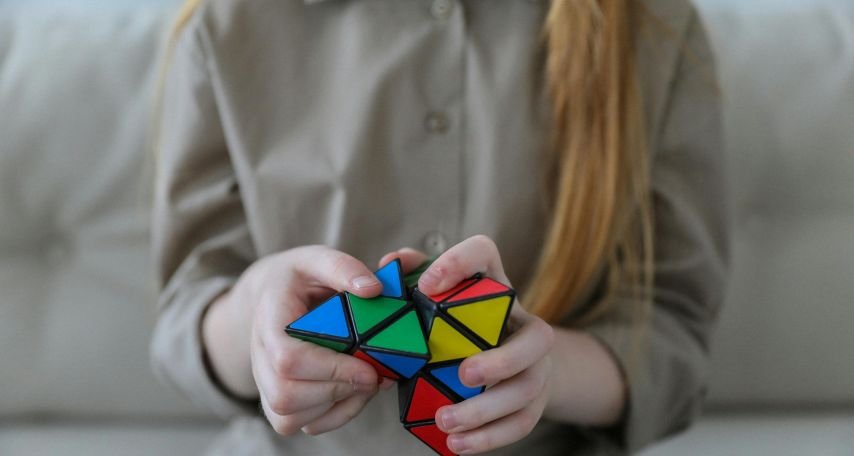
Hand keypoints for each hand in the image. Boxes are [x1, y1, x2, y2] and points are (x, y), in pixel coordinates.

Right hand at [206, 246, 392, 436]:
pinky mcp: (278, 402)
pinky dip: (335, 416)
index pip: (288, 359)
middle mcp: (259, 357)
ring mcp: (265, 383)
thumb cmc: (298, 278)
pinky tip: (354, 392)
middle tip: (375, 375)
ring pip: (291, 417)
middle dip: (339, 390)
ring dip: (339, 405)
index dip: (331, 369)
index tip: (368, 368)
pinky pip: (302, 425)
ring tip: (367, 381)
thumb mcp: (317, 259)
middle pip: (287, 395)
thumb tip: (372, 289)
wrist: (272, 296)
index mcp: (268, 320)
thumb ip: (343, 268)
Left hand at [380, 235, 554, 453]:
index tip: (427, 285)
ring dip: (488, 408)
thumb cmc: (456, 324)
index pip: (484, 253)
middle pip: (537, 337)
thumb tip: (391, 263)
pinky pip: (523, 421)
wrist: (502, 359)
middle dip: (503, 359)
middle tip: (464, 375)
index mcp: (493, 285)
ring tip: (446, 421)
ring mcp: (535, 364)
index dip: (459, 263)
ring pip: (528, 386)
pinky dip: (490, 437)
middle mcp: (522, 321)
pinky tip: (457, 444)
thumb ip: (411, 279)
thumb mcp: (434, 301)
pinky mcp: (534, 399)